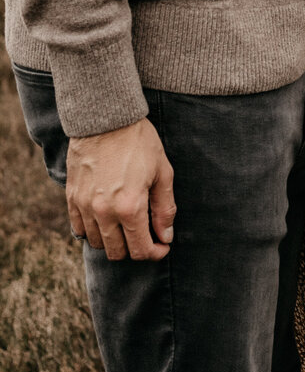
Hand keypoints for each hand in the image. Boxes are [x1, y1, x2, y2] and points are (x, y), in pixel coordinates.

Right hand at [66, 118, 175, 261]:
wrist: (106, 118)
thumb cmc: (139, 142)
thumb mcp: (163, 172)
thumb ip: (165, 208)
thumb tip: (165, 237)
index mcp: (130, 207)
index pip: (140, 250)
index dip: (154, 253)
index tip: (162, 247)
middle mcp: (104, 212)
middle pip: (117, 252)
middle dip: (135, 249)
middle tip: (147, 236)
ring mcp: (85, 206)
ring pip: (98, 243)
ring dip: (114, 241)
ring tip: (127, 226)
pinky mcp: (72, 198)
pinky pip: (79, 229)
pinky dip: (93, 231)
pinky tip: (106, 220)